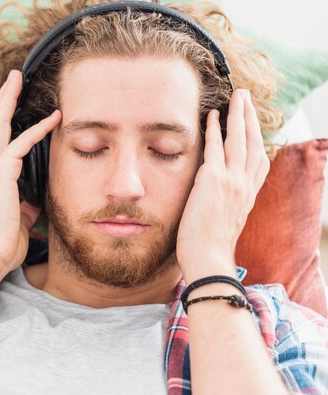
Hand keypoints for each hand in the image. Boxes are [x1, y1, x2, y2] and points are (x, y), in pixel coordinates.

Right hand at [0, 70, 61, 276]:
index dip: (8, 118)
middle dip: (4, 98)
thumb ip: (29, 201)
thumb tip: (38, 197)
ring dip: (10, 100)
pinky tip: (54, 118)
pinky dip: (38, 129)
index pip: (0, 139)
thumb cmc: (3, 240)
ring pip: (0, 124)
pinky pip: (22, 143)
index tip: (19, 104)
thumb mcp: (22, 216)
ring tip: (19, 79)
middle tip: (13, 77)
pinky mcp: (1, 173)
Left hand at [176, 89, 269, 282]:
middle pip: (253, 144)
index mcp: (247, 197)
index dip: (257, 140)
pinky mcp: (213, 180)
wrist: (208, 259)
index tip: (254, 125)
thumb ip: (224, 206)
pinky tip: (212, 115)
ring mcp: (231, 182)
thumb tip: (214, 199)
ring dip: (238, 114)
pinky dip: (215, 128)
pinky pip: (216, 147)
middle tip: (246, 99)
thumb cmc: (209, 248)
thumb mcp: (224, 223)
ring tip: (237, 96)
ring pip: (239, 140)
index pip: (259, 162)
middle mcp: (244, 186)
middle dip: (251, 118)